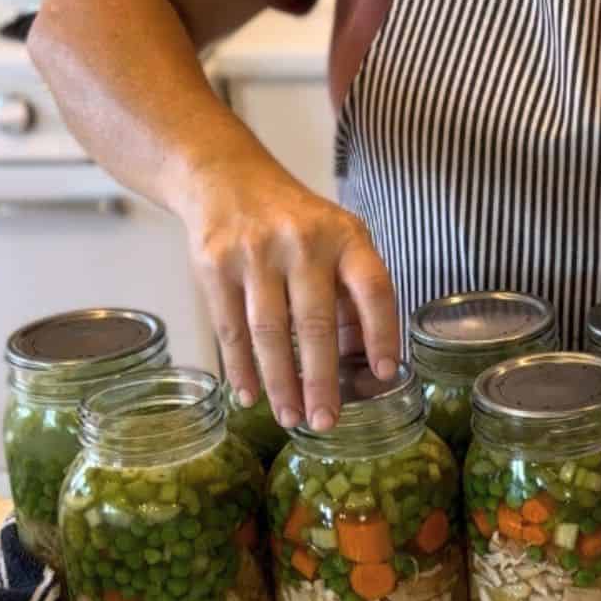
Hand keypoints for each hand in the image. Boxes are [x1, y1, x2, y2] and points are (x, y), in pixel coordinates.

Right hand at [182, 165, 399, 430]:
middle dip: (322, 380)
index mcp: (345, 235)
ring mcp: (255, 252)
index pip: (373, 289)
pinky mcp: (215, 265)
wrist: (227, 179)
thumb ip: (351, 291)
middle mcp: (302, 241)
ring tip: (290, 417)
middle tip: (326, 420)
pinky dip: (241, 368)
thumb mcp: (336, 237)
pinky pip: (230, 329)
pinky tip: (250, 395)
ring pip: (270, 332)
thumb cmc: (294, 222)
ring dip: (281, 383)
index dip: (382, 334)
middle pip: (316, 323)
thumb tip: (366, 361)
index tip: (384, 374)